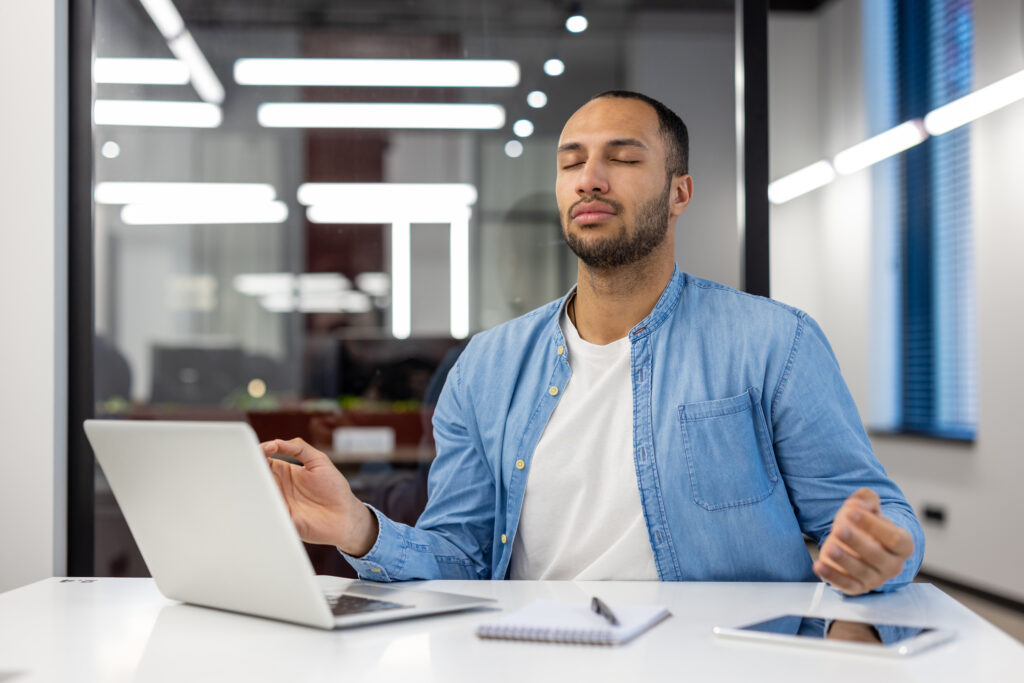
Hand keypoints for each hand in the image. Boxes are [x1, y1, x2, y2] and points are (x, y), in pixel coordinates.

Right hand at [261, 438, 378, 556]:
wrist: (346, 516)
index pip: (265, 459)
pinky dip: (263, 509)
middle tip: (254, 464)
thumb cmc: (334, 489)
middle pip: (257, 476)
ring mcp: (279, 504)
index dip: (261, 451)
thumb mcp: (319, 461)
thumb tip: (277, 441)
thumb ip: (300, 448)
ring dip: (254, 488)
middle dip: (251, 469)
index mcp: (285, 472)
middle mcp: (278, 487)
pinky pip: (267, 515)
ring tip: (260, 480)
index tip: (269, 448)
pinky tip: (267, 501)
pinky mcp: (282, 520)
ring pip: (257, 495)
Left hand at [813, 488, 913, 595]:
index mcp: (903, 545)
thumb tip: (856, 504)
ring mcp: (876, 579)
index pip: (894, 538)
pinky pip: (846, 585)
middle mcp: (893, 565)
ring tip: (829, 546)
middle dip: (857, 542)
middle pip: (877, 556)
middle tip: (839, 529)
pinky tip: (819, 566)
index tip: (851, 511)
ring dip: (844, 560)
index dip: (873, 525)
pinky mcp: (857, 587)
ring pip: (861, 572)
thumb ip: (865, 499)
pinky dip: (832, 577)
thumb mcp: (868, 506)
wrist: (856, 543)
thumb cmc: (865, 524)